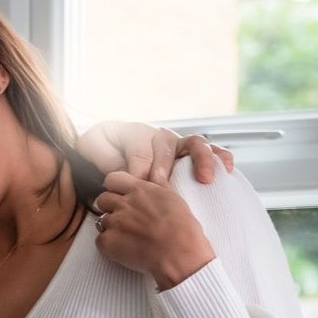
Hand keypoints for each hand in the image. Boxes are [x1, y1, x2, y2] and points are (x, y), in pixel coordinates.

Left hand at [78, 122, 234, 184]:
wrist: (108, 155)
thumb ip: (104, 157)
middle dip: (163, 166)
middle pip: (167, 146)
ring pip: (195, 144)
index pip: (140, 149)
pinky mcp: (191, 156)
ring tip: (204, 179)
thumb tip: (121, 170)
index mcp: (134, 132)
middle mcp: (158, 136)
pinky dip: (220, 158)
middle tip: (160, 185)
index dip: (139, 168)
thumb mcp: (92, 150)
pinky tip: (225, 171)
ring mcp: (177, 145)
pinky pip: (212, 151)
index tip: (138, 184)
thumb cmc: (100, 154)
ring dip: (201, 160)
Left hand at [94, 172, 215, 289]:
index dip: (115, 188)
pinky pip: (100, 240)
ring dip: (111, 228)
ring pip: (101, 221)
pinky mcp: (107, 241)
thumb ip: (160, 184)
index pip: (112, 179)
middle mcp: (123, 203)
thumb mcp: (175, 199)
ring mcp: (113, 222)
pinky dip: (109, 245)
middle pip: (103, 199)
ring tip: (129, 237)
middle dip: (110, 208)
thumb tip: (157, 171)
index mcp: (139, 190)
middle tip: (126, 220)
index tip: (121, 196)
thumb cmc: (183, 230)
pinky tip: (125, 249)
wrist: (179, 255)